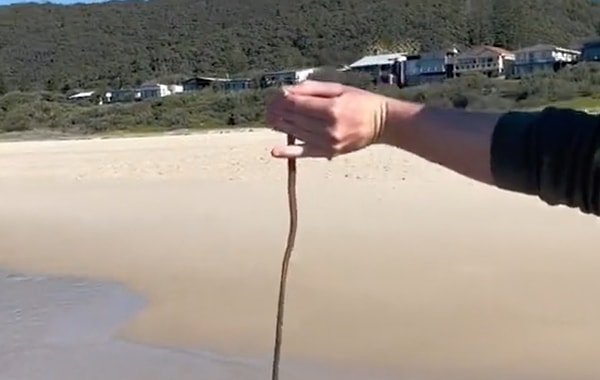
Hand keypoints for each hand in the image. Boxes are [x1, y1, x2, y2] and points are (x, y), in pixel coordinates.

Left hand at [266, 80, 388, 158]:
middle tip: (270, 105)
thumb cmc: (361, 102)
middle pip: (293, 118)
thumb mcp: (339, 89)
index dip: (282, 98)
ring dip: (280, 124)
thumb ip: (313, 89)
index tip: (276, 94)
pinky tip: (275, 151)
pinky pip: (304, 153)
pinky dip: (289, 152)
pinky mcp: (329, 152)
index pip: (296, 104)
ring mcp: (328, 143)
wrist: (382, 123)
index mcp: (331, 108)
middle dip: (278, 110)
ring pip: (295, 133)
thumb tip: (288, 90)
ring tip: (271, 117)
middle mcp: (328, 127)